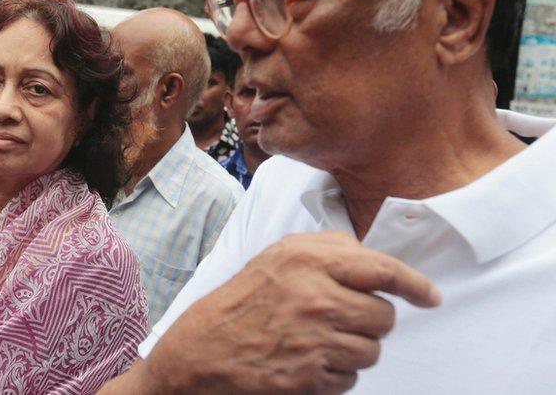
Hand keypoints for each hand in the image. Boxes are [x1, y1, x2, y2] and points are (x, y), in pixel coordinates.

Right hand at [135, 232, 440, 393]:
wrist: (200, 351)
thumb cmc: (240, 303)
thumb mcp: (277, 257)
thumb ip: (326, 250)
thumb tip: (374, 261)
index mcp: (307, 259)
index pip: (382, 269)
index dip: (414, 285)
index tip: (429, 297)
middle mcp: (314, 295)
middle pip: (383, 316)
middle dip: (367, 321)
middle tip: (337, 319)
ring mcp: (313, 338)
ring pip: (372, 351)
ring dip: (352, 350)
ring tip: (317, 342)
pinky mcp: (310, 375)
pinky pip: (350, 379)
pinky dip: (335, 374)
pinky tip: (306, 361)